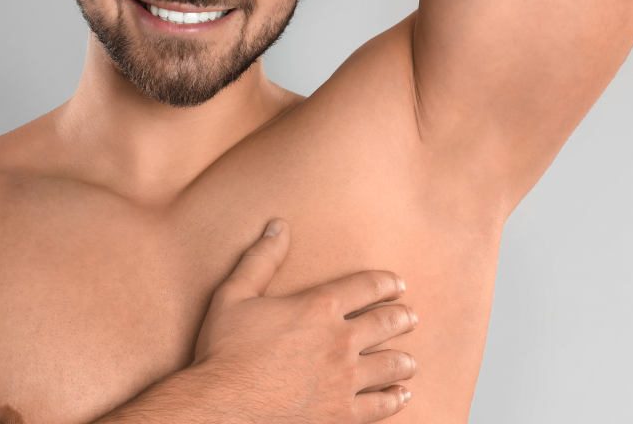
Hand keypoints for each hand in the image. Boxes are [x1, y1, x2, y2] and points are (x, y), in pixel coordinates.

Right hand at [193, 219, 416, 422]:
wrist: (222, 407)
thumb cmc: (224, 350)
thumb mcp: (234, 295)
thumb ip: (261, 259)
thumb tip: (278, 226)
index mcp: (318, 307)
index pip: (368, 286)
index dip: (387, 282)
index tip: (397, 284)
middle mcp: (340, 340)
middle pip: (388, 323)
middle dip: (403, 317)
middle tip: (410, 317)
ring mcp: (345, 379)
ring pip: (392, 365)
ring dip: (405, 359)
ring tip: (409, 359)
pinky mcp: (342, 414)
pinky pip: (383, 406)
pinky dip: (396, 398)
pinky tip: (401, 394)